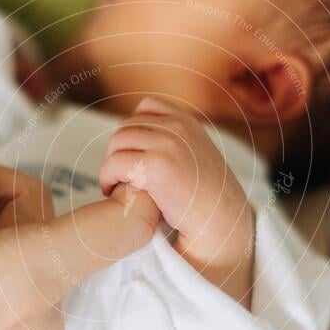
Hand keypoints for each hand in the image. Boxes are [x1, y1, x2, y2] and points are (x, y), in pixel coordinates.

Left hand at [100, 97, 253, 288]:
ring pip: (117, 144)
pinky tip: (113, 192)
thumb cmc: (207, 198)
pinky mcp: (157, 167)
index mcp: (188, 123)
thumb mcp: (197, 156)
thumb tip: (146, 141)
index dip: (133, 129)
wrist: (221, 221)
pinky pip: (116, 164)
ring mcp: (168, 145)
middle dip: (118, 150)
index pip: (147, 107)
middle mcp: (178, 128)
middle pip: (127, 127)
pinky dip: (108, 177)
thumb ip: (178, 142)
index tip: (131, 154)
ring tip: (114, 184)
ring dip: (111, 165)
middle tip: (117, 175)